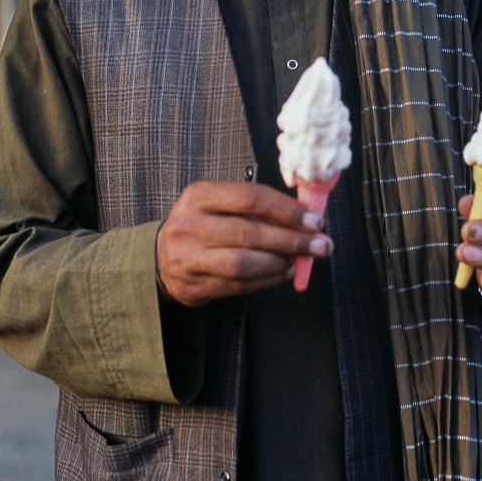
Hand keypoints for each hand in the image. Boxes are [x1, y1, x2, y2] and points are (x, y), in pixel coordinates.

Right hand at [156, 180, 333, 306]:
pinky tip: (283, 272)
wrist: (160, 256)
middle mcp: (191, 224)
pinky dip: (266, 280)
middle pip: (249, 233)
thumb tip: (302, 217)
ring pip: (243, 263)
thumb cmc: (201, 224)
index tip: (314, 220)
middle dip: (292, 240)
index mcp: (200, 195)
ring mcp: (189, 257)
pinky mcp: (193, 285)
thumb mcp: (217, 203)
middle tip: (321, 244)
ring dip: (279, 262)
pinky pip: (238, 285)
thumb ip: (254, 207)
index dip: (286, 210)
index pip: (250, 198)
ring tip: (300, 260)